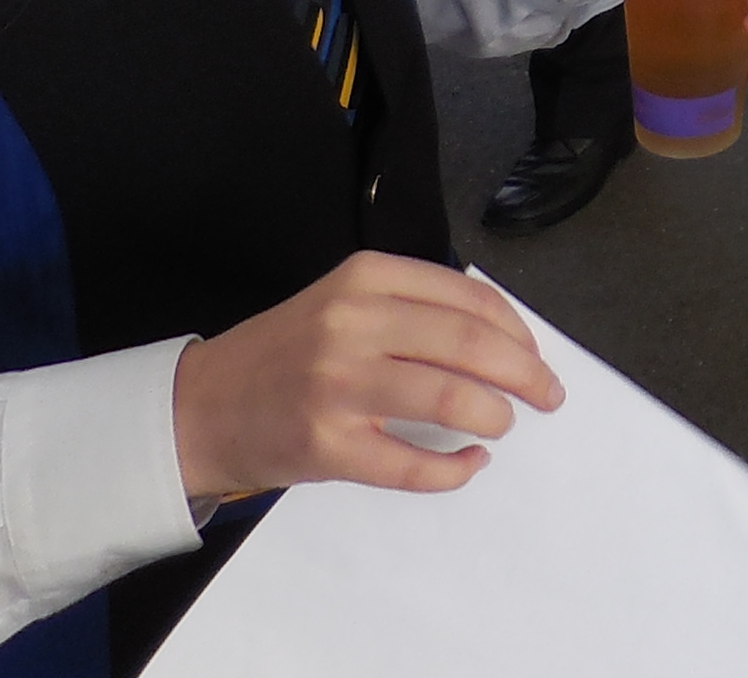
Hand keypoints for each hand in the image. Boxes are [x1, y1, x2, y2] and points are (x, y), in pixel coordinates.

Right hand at [171, 252, 563, 502]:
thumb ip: (411, 307)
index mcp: (364, 279)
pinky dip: (453, 469)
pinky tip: (467, 464)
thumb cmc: (285, 355)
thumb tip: (502, 337)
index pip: (467, 298)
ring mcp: (338, 385)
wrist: (199, 408)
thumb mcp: (344, 303)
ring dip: (495, 414)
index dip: (516, 330)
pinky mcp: (327, 445)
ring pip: (450, 397)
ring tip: (505, 423)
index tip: (537, 355)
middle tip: (548, 395)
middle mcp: (353, 323)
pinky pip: (411, 464)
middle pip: (469, 343)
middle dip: (525, 373)